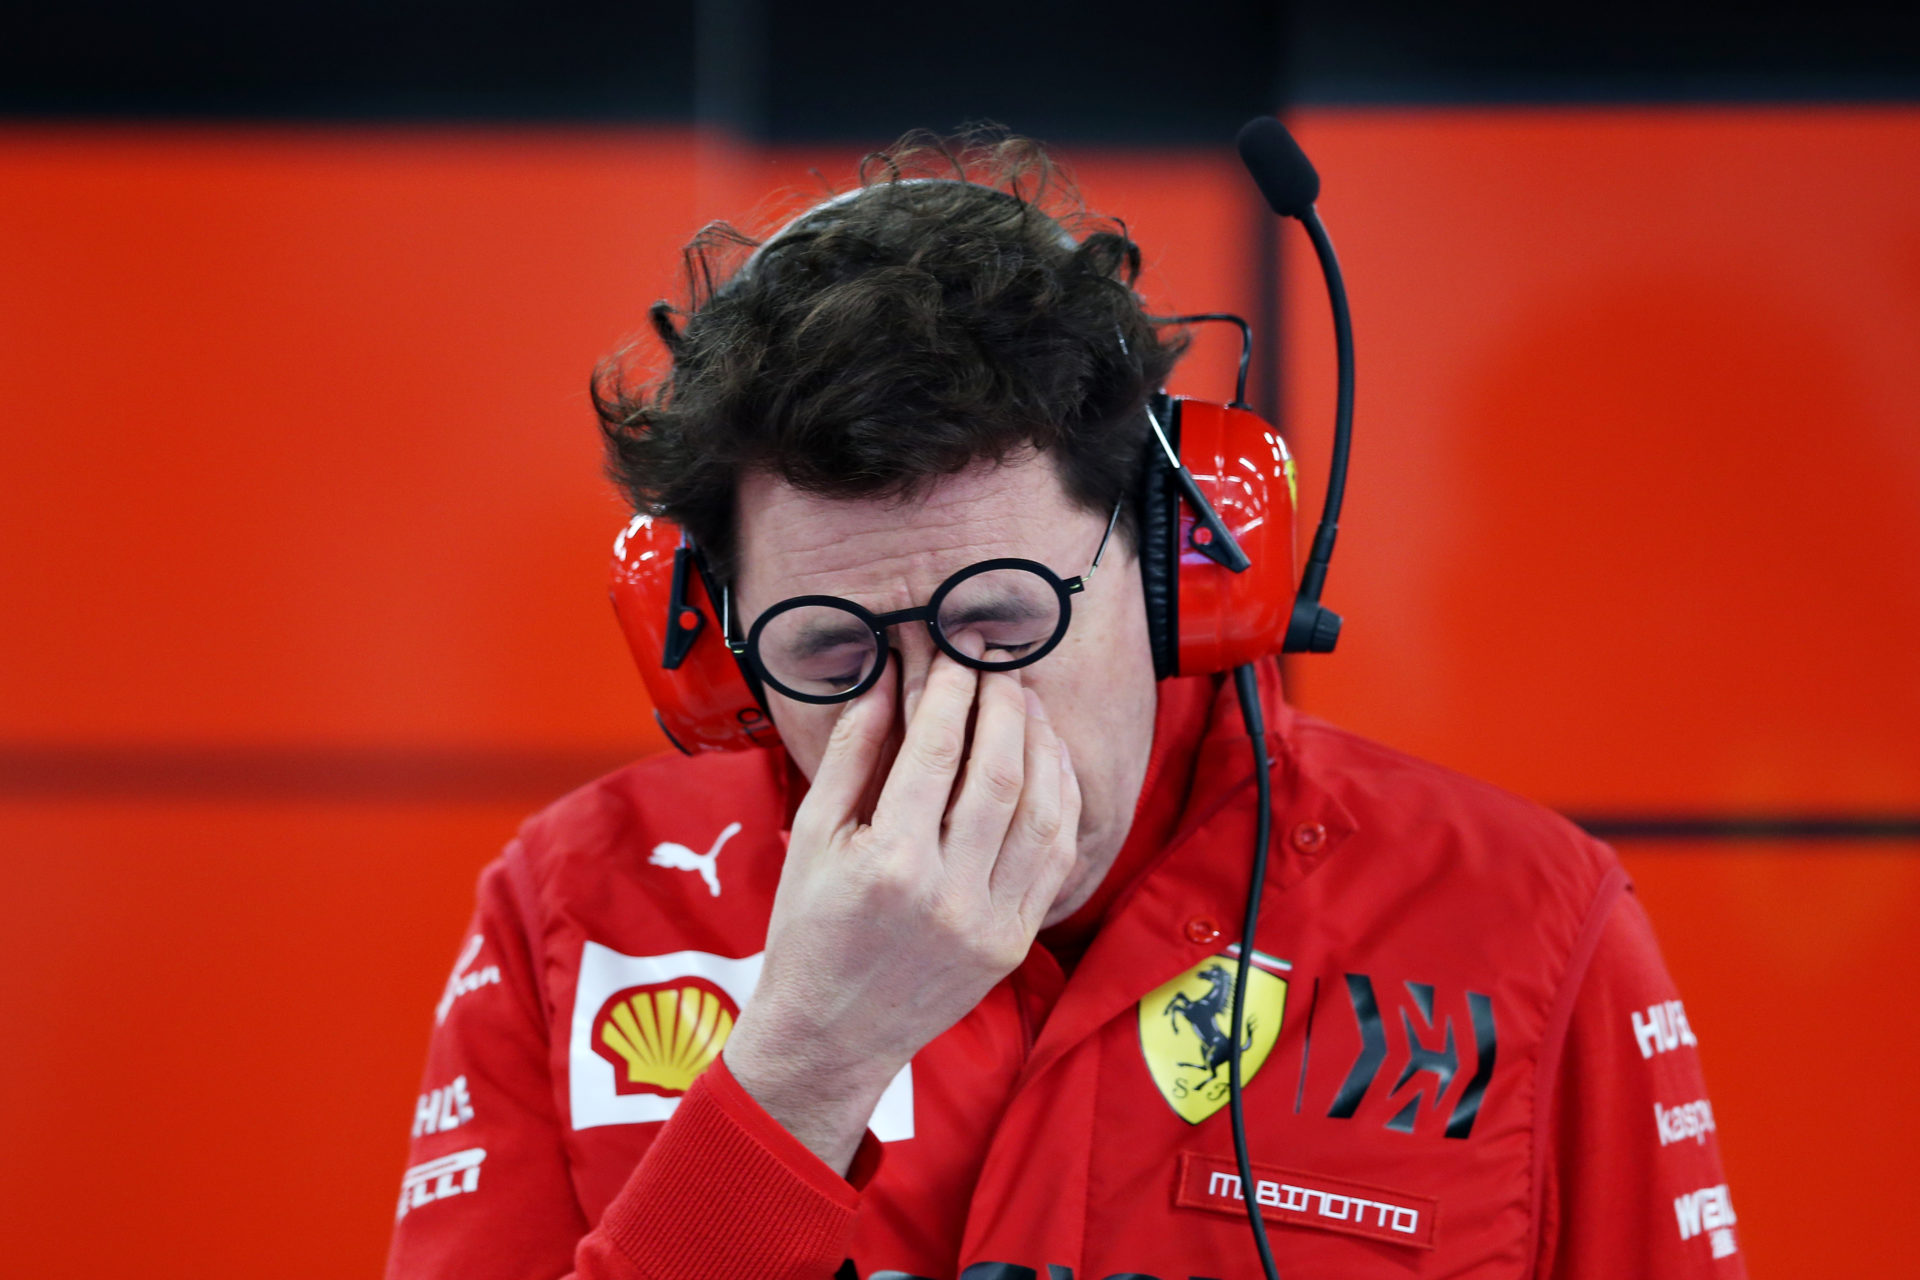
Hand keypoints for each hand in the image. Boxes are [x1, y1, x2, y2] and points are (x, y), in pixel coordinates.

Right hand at [722, 641, 1080, 1172]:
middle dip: (1002, 703)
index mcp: (890, 862)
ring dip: (1041, 744)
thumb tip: (886, 676)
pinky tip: (1049, 761)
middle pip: (998, 771)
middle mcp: (949, 893)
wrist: (830, 1036)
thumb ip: (852, 752)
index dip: (951, 687)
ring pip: (1041, 810)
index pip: (936, 748)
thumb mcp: (812, 836)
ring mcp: (991, 922)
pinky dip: (1061, 799)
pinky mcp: (1015, 942)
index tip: (956, 648)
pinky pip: (1057, 856)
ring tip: (1027, 702)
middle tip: (997, 662)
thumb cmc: (808, 930)